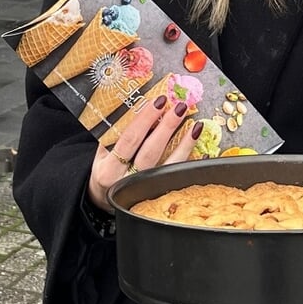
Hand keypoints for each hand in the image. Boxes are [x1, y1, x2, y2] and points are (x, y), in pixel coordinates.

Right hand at [86, 87, 200, 212]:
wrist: (105, 201)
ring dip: (184, 145)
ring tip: (196, 126)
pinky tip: (202, 151)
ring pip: (168, 166)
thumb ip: (112, 137)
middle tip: (179, 107)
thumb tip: (133, 108)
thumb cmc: (106, 172)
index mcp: (109, 170)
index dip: (144, 120)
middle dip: (166, 127)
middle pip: (150, 151)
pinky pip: (178, 178)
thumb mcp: (101, 156)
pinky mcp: (159, 195)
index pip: (129, 140)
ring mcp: (145, 190)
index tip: (158, 102)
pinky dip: (190, 163)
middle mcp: (127, 181)